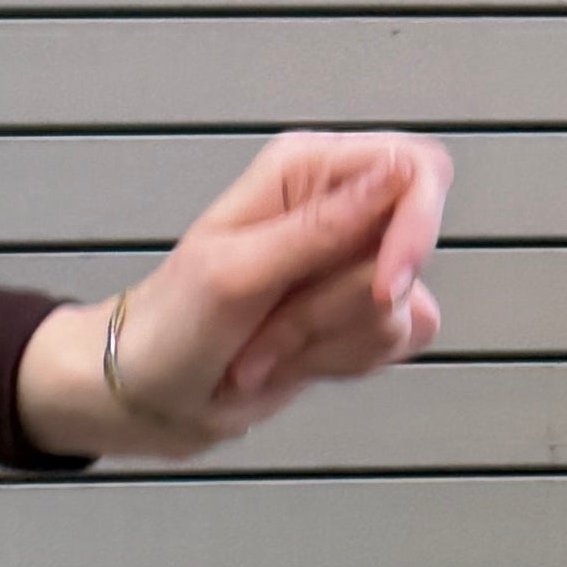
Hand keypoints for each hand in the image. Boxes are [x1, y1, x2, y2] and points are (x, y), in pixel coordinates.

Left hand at [15, 132, 452, 463]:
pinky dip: (343, 361)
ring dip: (329, 341)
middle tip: (273, 322)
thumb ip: (321, 227)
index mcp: (308, 170)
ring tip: (263, 346)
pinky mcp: (356, 318)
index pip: (416, 168)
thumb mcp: (237, 273)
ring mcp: (350, 267)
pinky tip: (291, 361)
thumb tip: (399, 173)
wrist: (149, 397)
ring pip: (403, 304)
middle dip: (344, 305)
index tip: (385, 287)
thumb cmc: (171, 327)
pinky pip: (397, 340)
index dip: (416, 226)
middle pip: (411, 249)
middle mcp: (340, 209)